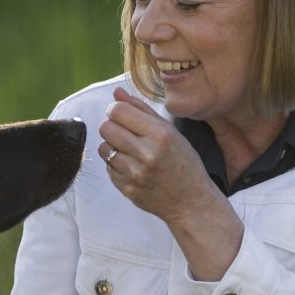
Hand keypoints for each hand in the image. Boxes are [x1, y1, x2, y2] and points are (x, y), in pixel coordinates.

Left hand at [100, 86, 244, 280]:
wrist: (190, 201)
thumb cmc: (184, 163)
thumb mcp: (170, 131)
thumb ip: (141, 110)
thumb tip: (117, 93)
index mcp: (159, 135)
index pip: (119, 111)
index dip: (116, 109)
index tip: (122, 114)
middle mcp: (146, 154)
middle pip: (106, 127)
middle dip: (112, 126)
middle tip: (125, 131)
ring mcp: (135, 174)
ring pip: (103, 148)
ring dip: (112, 145)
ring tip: (129, 149)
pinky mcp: (127, 188)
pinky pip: (108, 167)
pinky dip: (116, 164)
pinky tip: (132, 166)